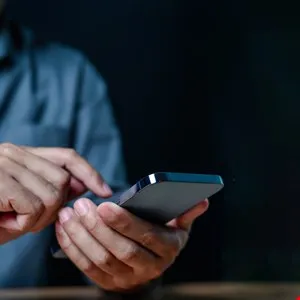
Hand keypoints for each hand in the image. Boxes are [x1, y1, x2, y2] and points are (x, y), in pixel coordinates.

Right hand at [0, 143, 111, 243]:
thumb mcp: (25, 201)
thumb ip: (52, 190)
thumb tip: (81, 186)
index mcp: (22, 154)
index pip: (67, 157)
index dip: (89, 173)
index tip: (105, 191)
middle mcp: (13, 153)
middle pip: (63, 180)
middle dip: (56, 208)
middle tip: (30, 219)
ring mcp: (5, 164)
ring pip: (51, 196)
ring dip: (37, 219)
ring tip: (13, 221)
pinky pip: (33, 208)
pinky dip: (23, 224)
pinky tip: (6, 222)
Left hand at [55, 198, 208, 291]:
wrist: (150, 267)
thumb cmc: (163, 238)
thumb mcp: (178, 226)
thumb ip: (186, 213)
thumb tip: (202, 201)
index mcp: (167, 249)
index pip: (146, 236)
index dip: (125, 223)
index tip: (105, 206)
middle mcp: (149, 267)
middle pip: (120, 249)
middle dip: (98, 227)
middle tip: (82, 206)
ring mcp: (126, 278)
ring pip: (100, 259)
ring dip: (81, 236)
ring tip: (69, 214)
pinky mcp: (108, 282)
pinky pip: (86, 267)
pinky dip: (72, 248)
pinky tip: (64, 229)